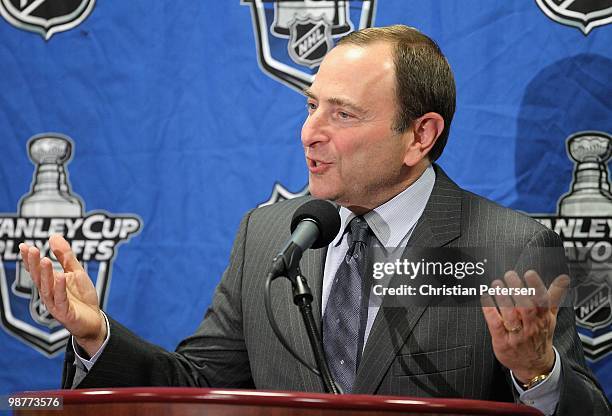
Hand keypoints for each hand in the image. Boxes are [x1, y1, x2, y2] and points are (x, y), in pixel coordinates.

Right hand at [19, 234, 105, 356]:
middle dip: (34, 264)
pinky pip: (61, 299)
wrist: (94, 320)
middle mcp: (49, 294)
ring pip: (47, 288)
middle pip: (39, 278)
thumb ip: (65, 256)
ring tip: (44, 259)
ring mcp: (55, 304)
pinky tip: (60, 276)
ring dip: (45, 274)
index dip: (30, 259)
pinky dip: (59, 288)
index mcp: (50, 284)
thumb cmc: (82, 297)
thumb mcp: (76, 272)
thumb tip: (53, 236)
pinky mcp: (65, 313)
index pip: (37, 270)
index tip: (24, 246)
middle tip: (31, 249)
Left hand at [481, 270, 568, 384]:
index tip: (529, 273)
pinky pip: (495, 324)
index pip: (542, 302)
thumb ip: (554, 296)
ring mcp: (516, 335)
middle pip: (525, 307)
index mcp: (543, 319)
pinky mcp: (502, 341)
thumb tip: (563, 278)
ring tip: (496, 284)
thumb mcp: (550, 317)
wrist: (534, 366)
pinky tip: (486, 298)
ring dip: (503, 298)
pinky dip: (490, 311)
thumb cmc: (540, 336)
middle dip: (517, 290)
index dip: (536, 287)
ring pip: (510, 315)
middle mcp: (531, 326)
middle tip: (509, 275)